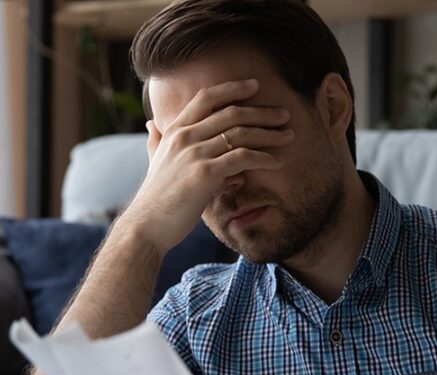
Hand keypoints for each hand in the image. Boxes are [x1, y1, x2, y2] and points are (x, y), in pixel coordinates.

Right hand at [116, 79, 294, 252]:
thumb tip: (151, 125)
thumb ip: (155, 141)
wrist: (147, 226)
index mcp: (174, 130)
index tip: (255, 85)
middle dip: (262, 112)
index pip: (206, 97)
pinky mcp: (205, 173)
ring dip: (269, 134)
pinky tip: (276, 162)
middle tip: (284, 114)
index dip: (232, 88)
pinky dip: (263, 158)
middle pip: (231, 113)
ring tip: (289, 136)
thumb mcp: (153, 162)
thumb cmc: (156, 198)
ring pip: (241, 134)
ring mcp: (194, 154)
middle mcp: (184, 137)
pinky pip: (242, 158)